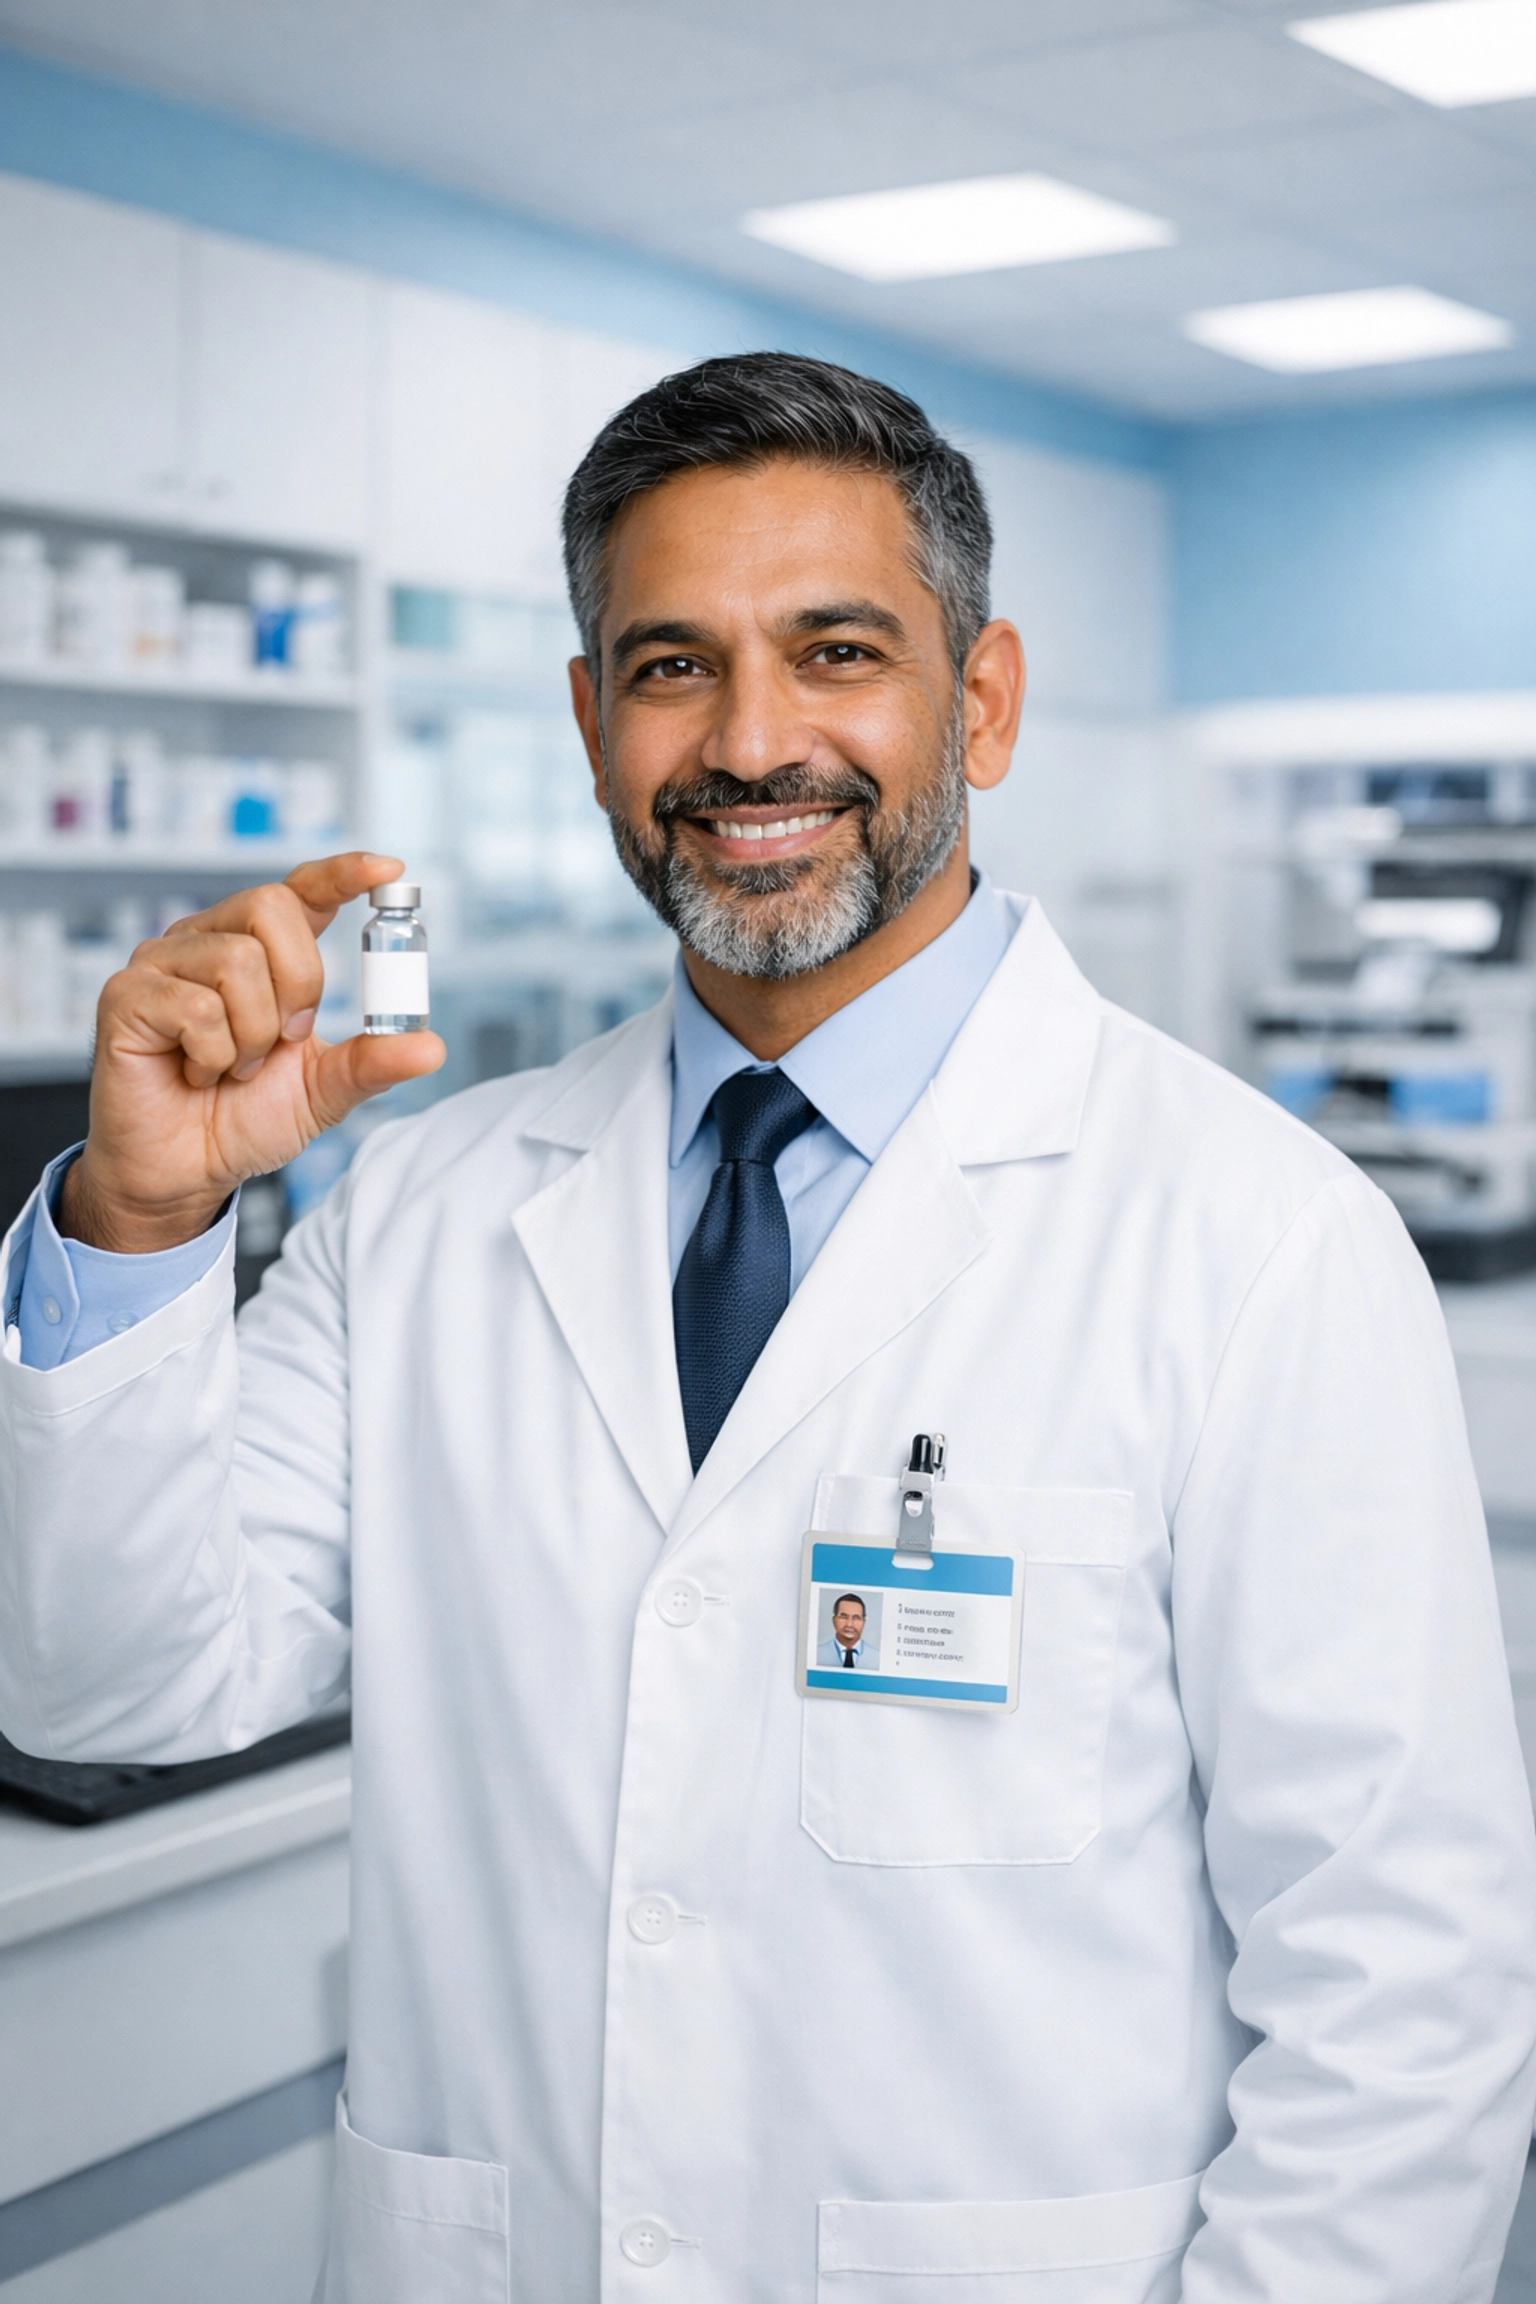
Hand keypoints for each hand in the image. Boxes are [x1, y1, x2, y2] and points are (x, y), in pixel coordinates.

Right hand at [60, 853, 445, 1253]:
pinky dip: (214, 1055)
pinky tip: (198, 1074)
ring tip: (233, 1067)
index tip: (388, 871)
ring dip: (253, 1034)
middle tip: (283, 1040)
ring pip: (237, 960)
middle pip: (272, 907)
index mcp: (260, 951)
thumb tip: (430, 1046)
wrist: (186, 1171)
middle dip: (299, 983)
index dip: (342, 873)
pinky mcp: (127, 995)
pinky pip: (196, 1005)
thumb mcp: (323, 1089)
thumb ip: (373, 1061)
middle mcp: (209, 940)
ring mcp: (163, 962)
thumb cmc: (242, 1119)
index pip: (301, 889)